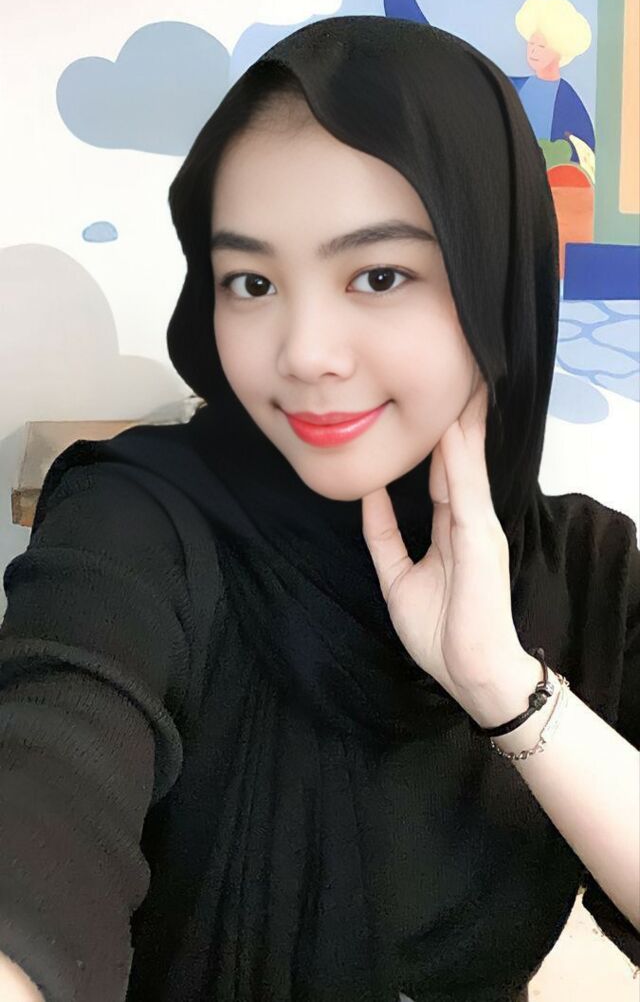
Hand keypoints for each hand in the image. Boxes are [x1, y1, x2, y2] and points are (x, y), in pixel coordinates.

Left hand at [361, 380, 527, 708]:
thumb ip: (382, 536)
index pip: (445, 472)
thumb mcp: (397, 577)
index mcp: (453, 528)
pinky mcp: (478, 537)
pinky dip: (461, 455)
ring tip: (460, 380)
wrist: (471, 673)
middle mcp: (469, 520)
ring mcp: (477, 526)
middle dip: (456, 417)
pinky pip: (466, 487)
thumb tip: (368, 494)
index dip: (440, 438)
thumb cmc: (441, 633)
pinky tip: (455, 426)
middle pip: (460, 458)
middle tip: (454, 370)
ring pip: (466, 462)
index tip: (434, 402)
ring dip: (462, 422)